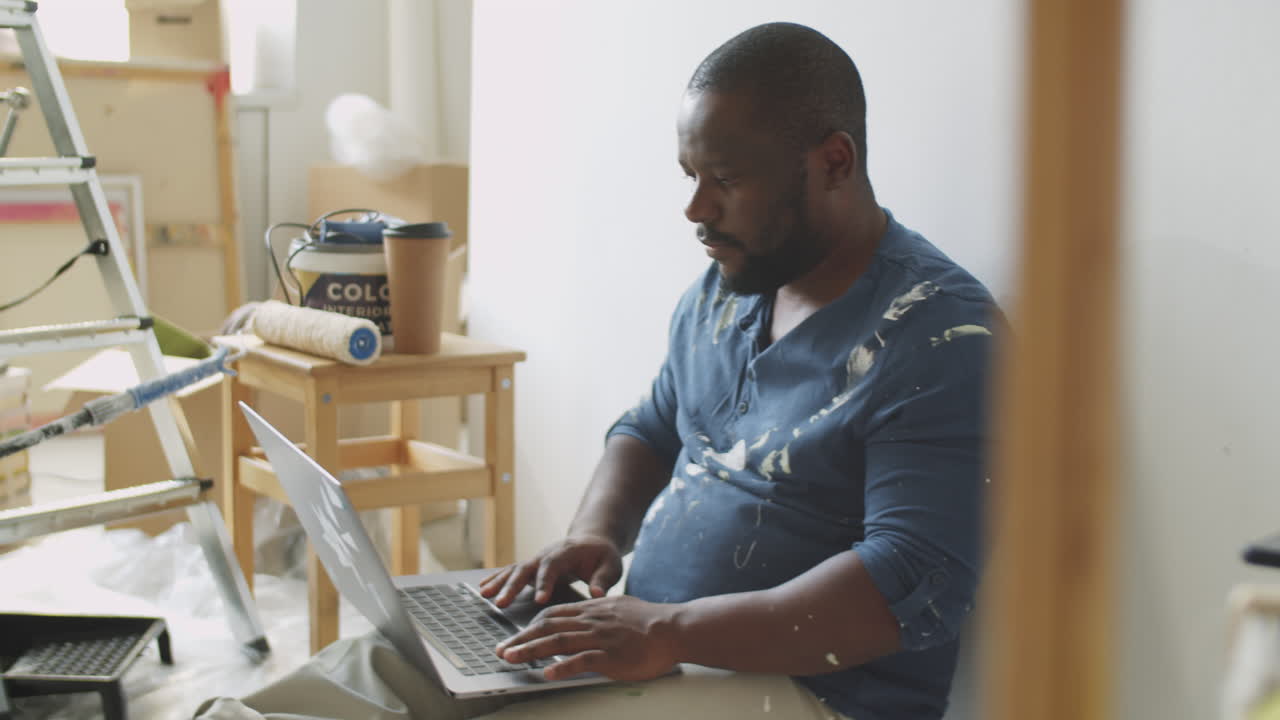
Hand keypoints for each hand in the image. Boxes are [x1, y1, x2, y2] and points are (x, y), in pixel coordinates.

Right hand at [477, 534, 622, 607]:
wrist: (592, 541)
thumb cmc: (602, 556)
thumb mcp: (611, 565)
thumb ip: (604, 579)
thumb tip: (598, 594)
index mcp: (566, 553)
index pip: (553, 566)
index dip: (545, 582)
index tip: (540, 600)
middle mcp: (547, 554)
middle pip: (527, 567)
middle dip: (513, 586)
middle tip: (501, 603)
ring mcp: (537, 560)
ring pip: (515, 569)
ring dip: (500, 582)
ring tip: (485, 596)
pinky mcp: (532, 567)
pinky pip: (512, 572)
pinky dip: (497, 579)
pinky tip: (483, 589)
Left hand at [494, 595, 680, 681]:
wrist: (673, 628)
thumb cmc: (650, 621)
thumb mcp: (619, 608)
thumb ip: (600, 612)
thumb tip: (588, 614)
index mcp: (592, 609)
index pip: (553, 614)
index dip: (530, 625)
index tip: (515, 635)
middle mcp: (591, 620)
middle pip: (548, 626)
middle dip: (521, 638)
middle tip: (501, 650)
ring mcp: (600, 637)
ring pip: (558, 641)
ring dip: (531, 650)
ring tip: (511, 658)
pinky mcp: (611, 654)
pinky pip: (582, 660)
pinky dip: (562, 666)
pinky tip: (547, 673)